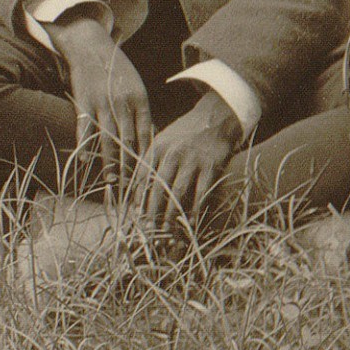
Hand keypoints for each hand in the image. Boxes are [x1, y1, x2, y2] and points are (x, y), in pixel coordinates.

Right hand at [51, 15, 151, 194]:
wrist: (90, 45)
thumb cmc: (116, 69)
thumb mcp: (136, 87)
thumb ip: (141, 113)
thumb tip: (150, 139)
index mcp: (139, 100)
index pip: (146, 135)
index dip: (146, 158)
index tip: (148, 177)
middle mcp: (122, 102)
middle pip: (128, 141)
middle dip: (130, 166)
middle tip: (131, 187)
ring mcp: (102, 102)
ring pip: (108, 138)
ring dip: (109, 162)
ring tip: (111, 181)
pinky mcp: (83, 100)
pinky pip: (84, 127)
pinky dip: (84, 145)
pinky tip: (84, 161)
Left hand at [136, 93, 245, 230]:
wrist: (215, 118)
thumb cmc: (185, 134)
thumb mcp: (163, 140)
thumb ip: (151, 161)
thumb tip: (137, 189)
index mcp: (157, 147)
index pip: (142, 176)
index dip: (138, 198)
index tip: (134, 215)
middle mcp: (172, 153)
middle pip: (157, 187)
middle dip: (151, 211)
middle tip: (148, 230)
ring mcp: (192, 160)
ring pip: (177, 193)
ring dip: (171, 214)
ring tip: (166, 231)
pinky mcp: (210, 166)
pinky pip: (201, 193)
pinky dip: (195, 210)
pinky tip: (191, 223)